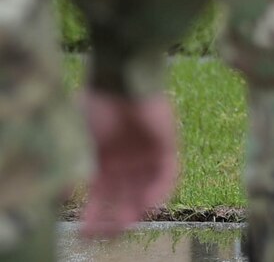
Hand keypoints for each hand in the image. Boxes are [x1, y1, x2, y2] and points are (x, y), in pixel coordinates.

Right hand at [81, 91, 177, 236]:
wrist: (120, 79)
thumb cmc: (95, 105)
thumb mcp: (77, 141)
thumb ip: (74, 169)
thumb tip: (65, 197)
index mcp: (103, 159)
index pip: (101, 194)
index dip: (94, 214)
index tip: (86, 232)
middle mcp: (126, 159)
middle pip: (123, 196)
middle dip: (113, 217)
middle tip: (105, 235)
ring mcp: (147, 152)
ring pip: (144, 189)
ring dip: (136, 209)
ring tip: (124, 225)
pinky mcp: (167, 144)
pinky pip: (167, 173)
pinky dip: (159, 190)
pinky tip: (147, 205)